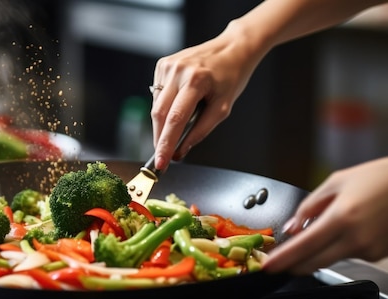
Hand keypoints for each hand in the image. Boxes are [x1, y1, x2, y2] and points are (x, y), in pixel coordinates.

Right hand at [149, 22, 265, 170]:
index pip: (175, 119)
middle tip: (163, 157)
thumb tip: (180, 151)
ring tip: (179, 124)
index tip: (161, 162)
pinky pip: (158, 95)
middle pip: (159, 114)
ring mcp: (168, 66)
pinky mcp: (163, 65)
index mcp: (196, 80)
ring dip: (162, 124)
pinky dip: (164, 107)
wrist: (232, 49)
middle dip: (160, 139)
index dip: (165, 143)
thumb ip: (201, 131)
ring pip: (155, 106)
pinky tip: (178, 104)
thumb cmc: (231, 77)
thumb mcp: (223, 108)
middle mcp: (178, 71)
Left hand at [263, 147, 387, 274]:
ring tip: (339, 221)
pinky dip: (345, 244)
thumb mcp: (336, 182)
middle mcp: (356, 238)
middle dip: (295, 264)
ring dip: (323, 248)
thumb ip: (309, 205)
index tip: (268, 266)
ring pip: (333, 257)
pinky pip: (352, 254)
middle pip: (315, 262)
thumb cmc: (381, 177)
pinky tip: (358, 226)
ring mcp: (370, 250)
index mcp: (342, 217)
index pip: (304, 246)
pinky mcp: (380, 255)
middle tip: (281, 262)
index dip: (283, 259)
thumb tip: (293, 227)